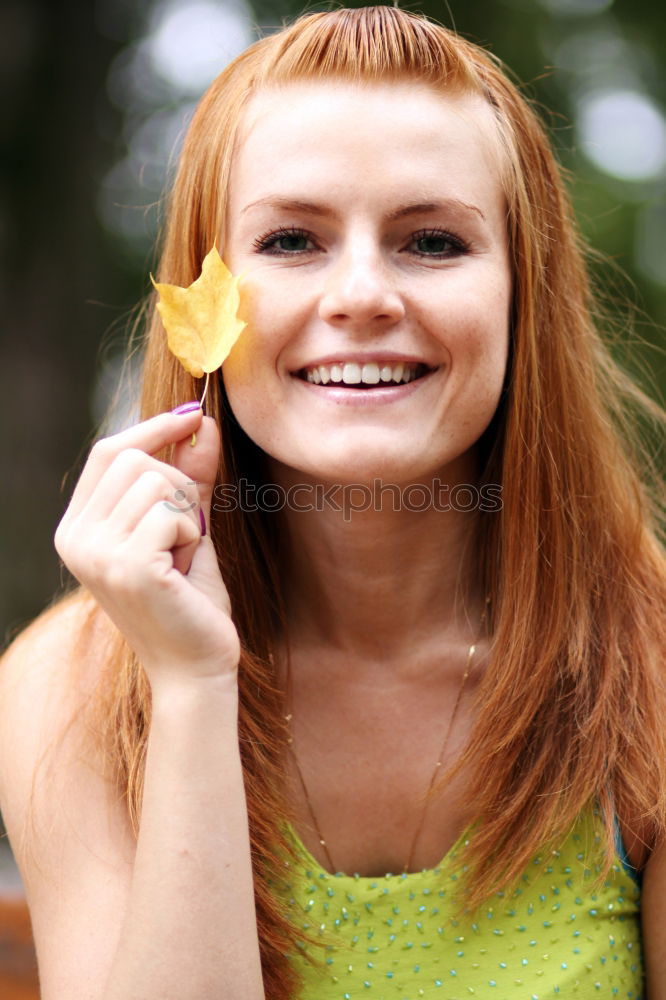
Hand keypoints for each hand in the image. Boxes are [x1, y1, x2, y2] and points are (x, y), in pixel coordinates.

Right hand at [54, 408, 240, 683]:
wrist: (195, 665)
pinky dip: (192, 533)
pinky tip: (184, 567)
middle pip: (134, 457)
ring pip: (158, 481)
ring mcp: (96, 553)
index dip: (152, 429)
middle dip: (178, 485)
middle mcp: (75, 538)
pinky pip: (173, 511)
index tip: (194, 416)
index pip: (109, 451)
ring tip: (182, 555)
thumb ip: (190, 477)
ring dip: (188, 514)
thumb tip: (200, 422)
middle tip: (186, 532)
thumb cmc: (189, 599)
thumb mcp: (186, 527)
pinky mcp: (127, 566)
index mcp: (77, 528)